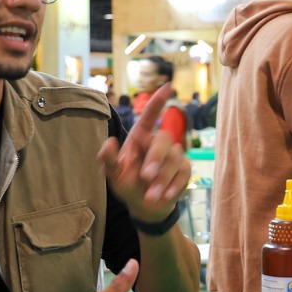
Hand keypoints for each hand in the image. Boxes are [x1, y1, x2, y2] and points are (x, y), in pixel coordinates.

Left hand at [99, 82, 190, 224]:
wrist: (145, 205)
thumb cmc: (127, 184)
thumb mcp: (113, 174)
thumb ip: (108, 159)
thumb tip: (108, 143)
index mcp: (140, 137)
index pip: (151, 115)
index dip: (158, 100)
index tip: (168, 86)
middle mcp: (157, 143)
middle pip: (164, 139)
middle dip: (156, 158)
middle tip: (146, 176)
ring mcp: (173, 155)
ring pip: (174, 158)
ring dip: (162, 178)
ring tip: (150, 195)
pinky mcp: (184, 169)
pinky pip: (184, 172)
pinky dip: (174, 185)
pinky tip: (165, 195)